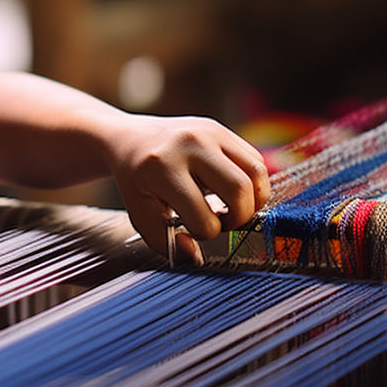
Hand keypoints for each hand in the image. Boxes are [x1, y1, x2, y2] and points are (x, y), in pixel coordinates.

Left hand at [101, 115, 270, 265]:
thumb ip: (164, 242)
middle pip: (240, 190)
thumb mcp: (140, 213)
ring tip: (234, 208)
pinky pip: (255, 160)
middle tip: (224, 221)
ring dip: (254, 200)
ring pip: (256, 173)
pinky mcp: (221, 129)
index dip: (206, 234)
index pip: (204, 217)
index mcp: (162, 168)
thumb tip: (195, 256)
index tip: (196, 230)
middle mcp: (190, 145)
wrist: (130, 139)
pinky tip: (234, 191)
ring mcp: (209, 132)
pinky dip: (253, 183)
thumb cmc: (136, 180)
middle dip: (239, 218)